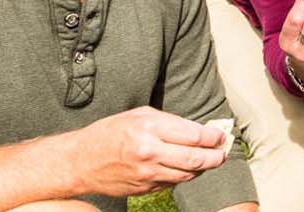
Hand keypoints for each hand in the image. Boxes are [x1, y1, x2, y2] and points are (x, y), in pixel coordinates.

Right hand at [60, 107, 228, 196]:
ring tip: (209, 160)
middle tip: (223, 153)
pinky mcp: (145, 187)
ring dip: (203, 168)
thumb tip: (199, 129)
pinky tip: (186, 168)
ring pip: (188, 174)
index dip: (213, 137)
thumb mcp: (139, 115)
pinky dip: (184, 175)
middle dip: (216, 156)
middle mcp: (149, 151)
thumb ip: (170, 122)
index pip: (194, 135)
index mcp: (149, 128)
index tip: (220, 136)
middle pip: (196, 158)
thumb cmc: (109, 133)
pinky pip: (174, 182)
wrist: (80, 161)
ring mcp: (147, 172)